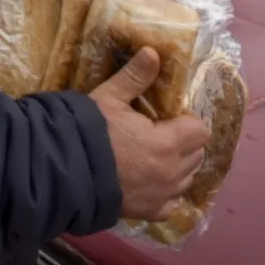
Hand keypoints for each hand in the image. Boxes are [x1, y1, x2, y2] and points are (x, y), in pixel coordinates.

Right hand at [89, 47, 209, 221]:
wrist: (64, 171)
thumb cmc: (88, 131)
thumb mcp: (109, 97)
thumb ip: (135, 77)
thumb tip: (154, 52)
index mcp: (167, 143)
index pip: (200, 130)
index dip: (186, 121)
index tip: (166, 117)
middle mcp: (171, 173)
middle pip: (196, 154)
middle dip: (183, 142)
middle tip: (157, 133)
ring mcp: (162, 196)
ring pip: (186, 178)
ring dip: (176, 167)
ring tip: (151, 157)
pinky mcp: (149, 212)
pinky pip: (172, 203)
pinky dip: (165, 193)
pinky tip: (148, 181)